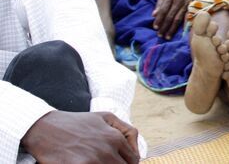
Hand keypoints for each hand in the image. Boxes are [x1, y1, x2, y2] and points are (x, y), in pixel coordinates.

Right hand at [22, 111, 139, 163]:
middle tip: (108, 162)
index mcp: (115, 137)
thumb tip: (136, 149)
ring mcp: (92, 161)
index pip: (133, 159)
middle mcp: (106, 150)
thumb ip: (125, 130)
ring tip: (97, 162)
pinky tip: (85, 163)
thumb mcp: (105, 117)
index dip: (131, 163)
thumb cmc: (76, 122)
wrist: (45, 128)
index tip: (123, 163)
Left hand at [153, 0, 201, 39]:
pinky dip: (182, 25)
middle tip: (160, 35)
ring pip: (178, 18)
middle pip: (170, 16)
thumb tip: (154, 15)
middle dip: (164, 27)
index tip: (155, 28)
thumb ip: (159, 2)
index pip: (163, 10)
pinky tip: (180, 32)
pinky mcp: (191, 5)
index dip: (159, 19)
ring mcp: (186, 3)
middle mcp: (178, 0)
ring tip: (167, 36)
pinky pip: (186, 17)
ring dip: (172, 29)